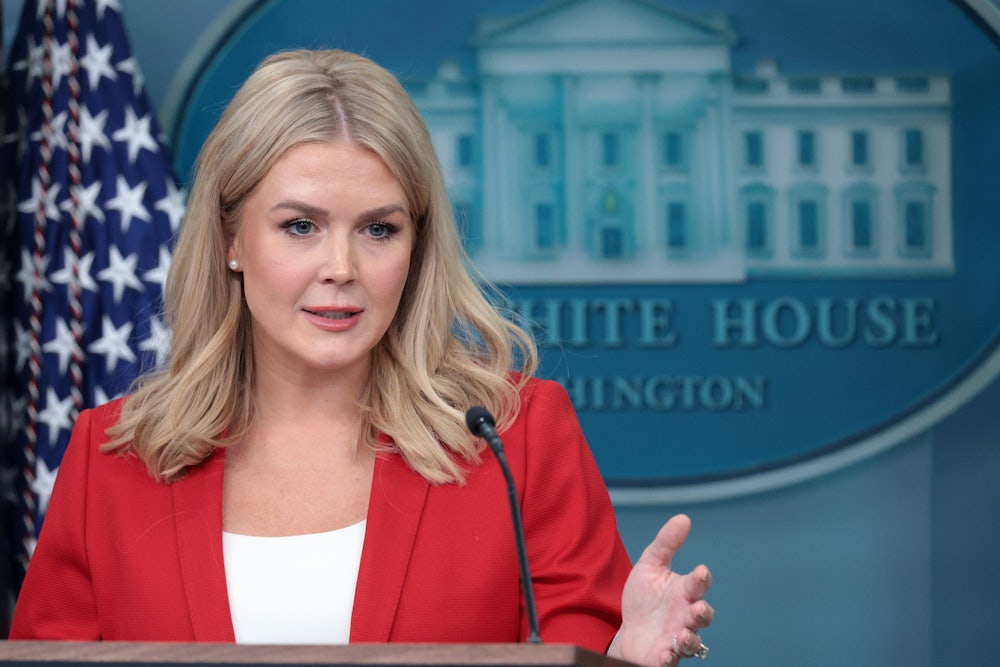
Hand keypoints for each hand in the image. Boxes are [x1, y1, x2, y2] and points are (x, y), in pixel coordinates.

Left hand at [611, 514, 712, 666]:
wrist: (628, 630)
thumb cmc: (645, 598)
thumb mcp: (650, 566)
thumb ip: (666, 543)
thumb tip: (684, 518)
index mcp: (685, 592)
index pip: (699, 584)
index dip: (701, 578)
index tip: (700, 571)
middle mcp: (686, 616)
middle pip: (703, 616)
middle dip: (703, 613)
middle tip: (697, 609)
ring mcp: (678, 638)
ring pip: (693, 642)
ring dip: (690, 640)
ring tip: (681, 636)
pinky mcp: (666, 656)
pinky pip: (672, 660)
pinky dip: (670, 658)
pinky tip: (664, 654)